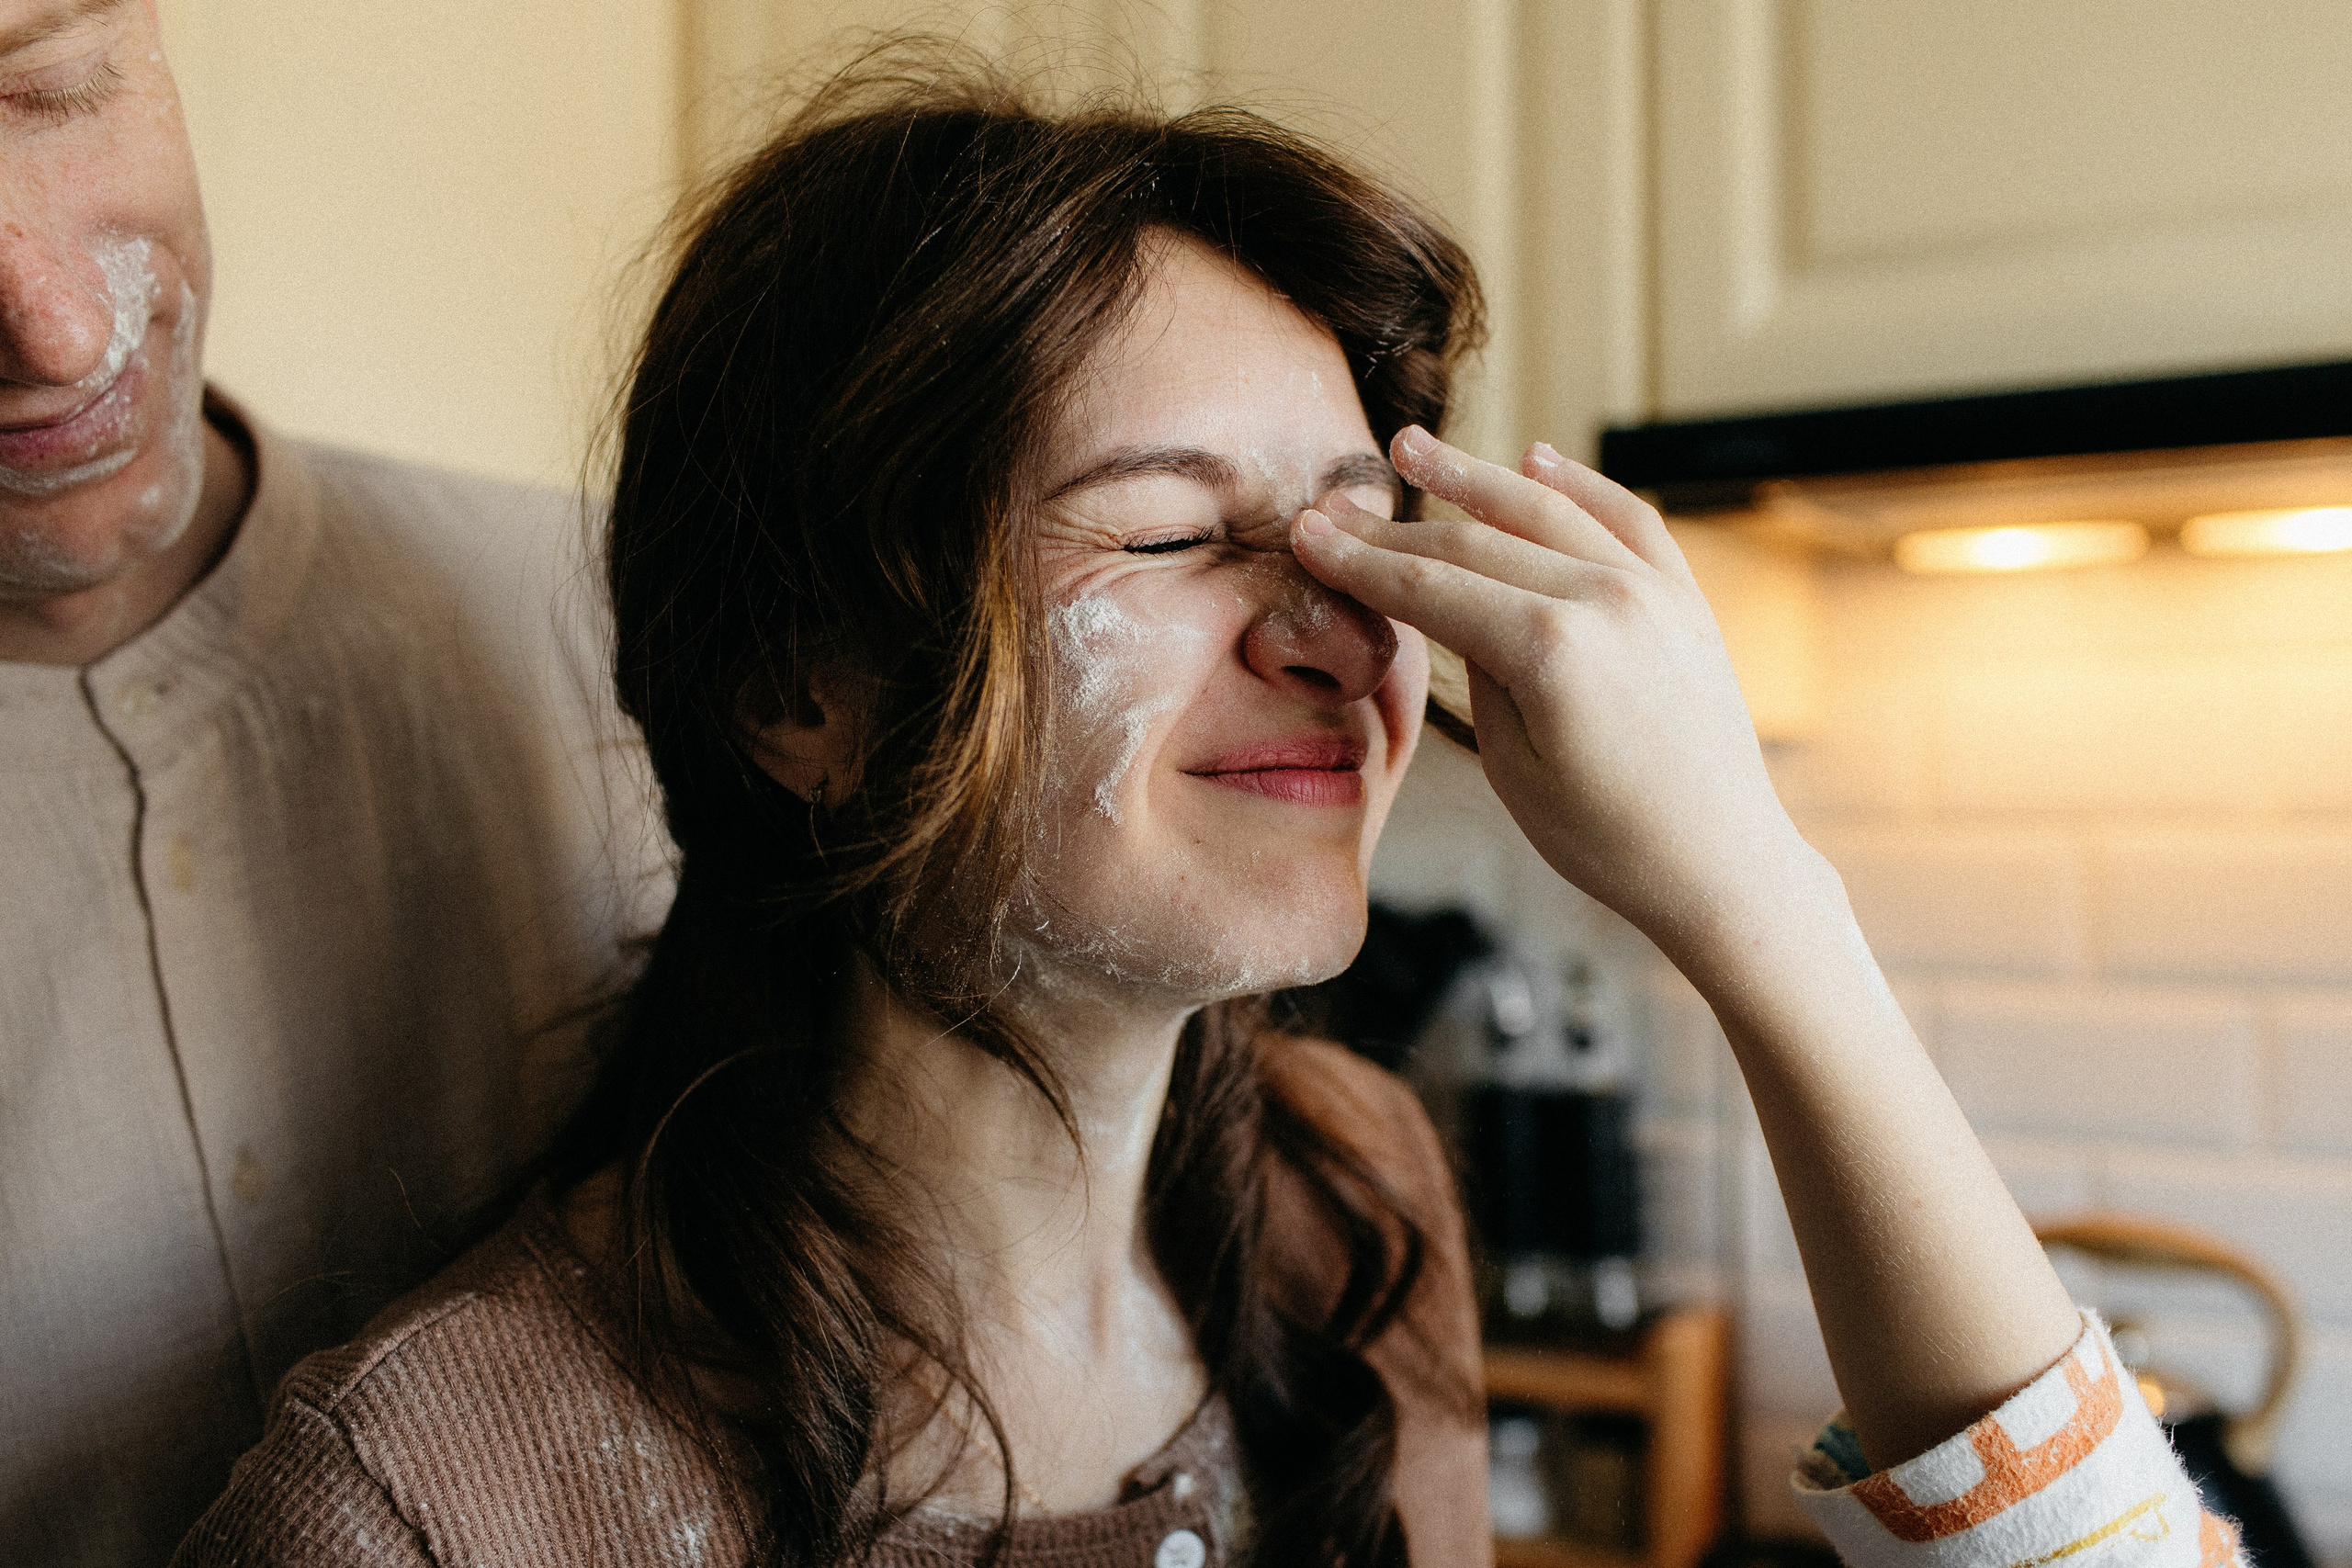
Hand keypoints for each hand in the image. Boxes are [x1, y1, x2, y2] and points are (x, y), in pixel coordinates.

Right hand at [1292, 426, 1828, 960]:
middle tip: (1336, 506)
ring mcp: (1652, 591)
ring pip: (1545, 509)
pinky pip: (1626, 518)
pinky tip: (1535, 460)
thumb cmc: (1608, 839)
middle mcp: (1605, 600)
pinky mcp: (1684, 599)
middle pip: (1474, 544)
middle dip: (1396, 526)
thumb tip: (1452, 608)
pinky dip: (1577, 484)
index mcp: (1551, 649)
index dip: (1361, 562)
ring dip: (1473, 475)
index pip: (1430, 588)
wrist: (1720, 864)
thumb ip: (1479, 671)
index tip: (1310, 535)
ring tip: (1413, 449)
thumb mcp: (1513, 766)